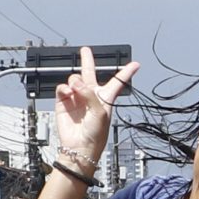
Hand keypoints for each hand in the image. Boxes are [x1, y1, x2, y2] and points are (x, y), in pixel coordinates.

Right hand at [52, 45, 139, 169]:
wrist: (79, 147)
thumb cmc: (95, 134)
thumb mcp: (101, 112)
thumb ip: (90, 94)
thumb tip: (76, 84)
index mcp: (105, 98)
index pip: (117, 82)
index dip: (126, 72)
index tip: (136, 64)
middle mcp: (90, 95)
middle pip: (90, 73)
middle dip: (88, 61)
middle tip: (86, 51)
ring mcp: (76, 98)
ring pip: (74, 79)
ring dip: (75, 81)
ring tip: (76, 90)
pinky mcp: (64, 102)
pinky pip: (63, 87)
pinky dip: (64, 88)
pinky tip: (68, 93)